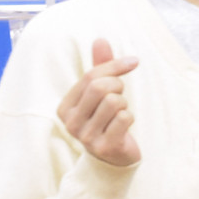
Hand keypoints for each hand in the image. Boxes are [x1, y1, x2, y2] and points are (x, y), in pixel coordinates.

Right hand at [57, 38, 140, 166]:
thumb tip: (101, 39)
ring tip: (120, 114)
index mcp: (65, 107)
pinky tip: (124, 127)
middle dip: (118, 85)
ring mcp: (86, 137)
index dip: (114, 66)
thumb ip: (101, 68)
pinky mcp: (104, 147)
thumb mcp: (101, 94)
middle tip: (122, 95)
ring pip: (114, 102)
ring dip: (124, 104)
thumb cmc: (106, 121)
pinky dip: (130, 118)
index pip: (90, 76)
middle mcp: (70, 123)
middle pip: (100, 87)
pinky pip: (124, 119)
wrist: (114, 159)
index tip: (133, 62)